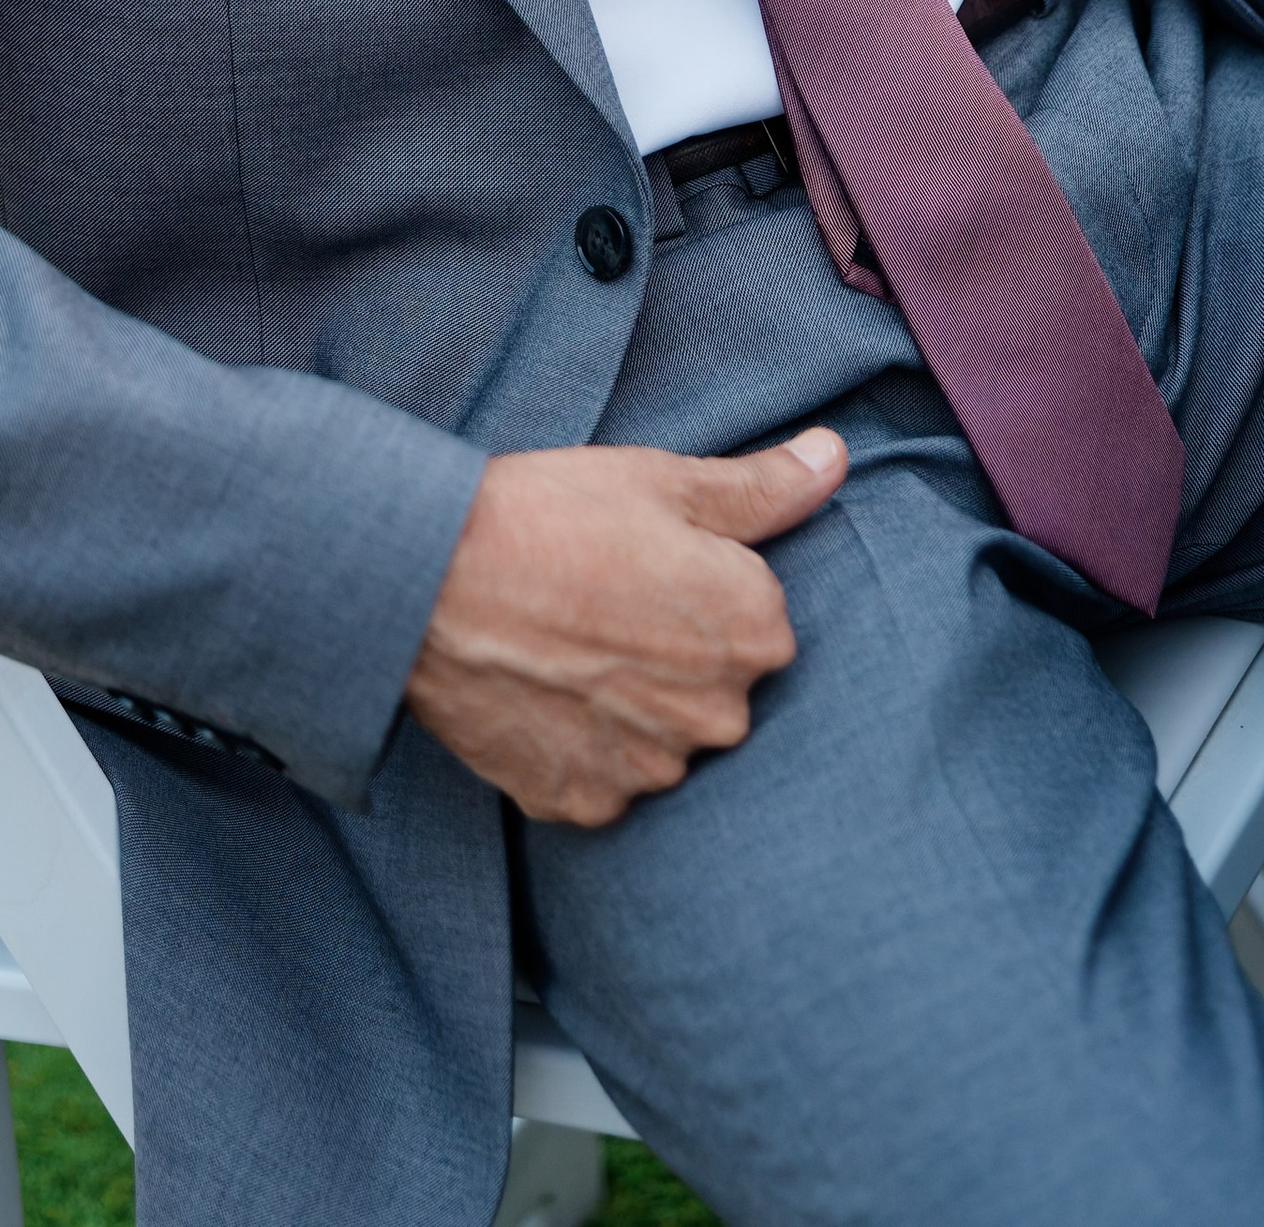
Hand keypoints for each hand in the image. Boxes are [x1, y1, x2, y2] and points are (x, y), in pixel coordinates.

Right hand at [404, 427, 846, 826]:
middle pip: (714, 687)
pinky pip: (601, 779)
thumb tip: (834, 459)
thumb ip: (762, 487)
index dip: (697, 587)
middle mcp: (720, 715)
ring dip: (628, 707)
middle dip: (672, 655)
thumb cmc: (550, 513)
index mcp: (754, 630)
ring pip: (661, 739)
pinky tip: (539, 694)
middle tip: (598, 603)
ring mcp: (651, 770)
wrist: (429, 580)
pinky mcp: (585, 803)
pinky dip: (577, 746)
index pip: (756, 618)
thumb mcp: (662, 480)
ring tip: (562, 646)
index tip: (641, 564)